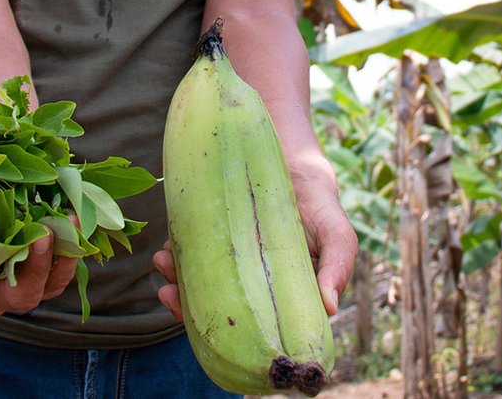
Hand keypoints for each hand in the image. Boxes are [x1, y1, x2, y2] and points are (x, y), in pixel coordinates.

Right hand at [0, 206, 77, 315]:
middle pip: (13, 296)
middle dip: (28, 268)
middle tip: (38, 235)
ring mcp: (23, 286)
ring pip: (44, 286)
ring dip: (57, 258)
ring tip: (62, 224)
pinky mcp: (48, 274)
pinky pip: (64, 271)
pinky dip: (72, 248)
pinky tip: (74, 217)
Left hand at [152, 175, 356, 319]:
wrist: (298, 166)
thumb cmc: (322, 207)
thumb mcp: (337, 235)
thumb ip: (338, 266)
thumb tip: (330, 307)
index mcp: (281, 299)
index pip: (253, 328)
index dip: (228, 335)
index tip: (205, 326)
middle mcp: (253, 288)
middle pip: (217, 310)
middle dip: (187, 308)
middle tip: (169, 294)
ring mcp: (232, 265)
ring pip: (199, 285)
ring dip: (175, 279)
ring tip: (163, 261)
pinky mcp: (216, 240)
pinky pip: (192, 256)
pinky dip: (176, 254)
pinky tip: (166, 247)